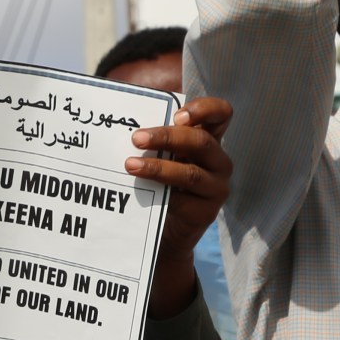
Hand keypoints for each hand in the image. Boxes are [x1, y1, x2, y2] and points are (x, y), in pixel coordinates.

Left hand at [129, 96, 233, 318]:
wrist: (165, 230)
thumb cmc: (159, 182)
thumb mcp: (160, 156)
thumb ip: (154, 138)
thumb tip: (118, 118)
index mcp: (209, 138)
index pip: (221, 113)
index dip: (204, 109)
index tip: (178, 115)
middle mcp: (218, 160)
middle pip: (201, 141)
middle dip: (167, 137)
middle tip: (136, 138)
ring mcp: (216, 186)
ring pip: (190, 172)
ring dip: (158, 168)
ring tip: (129, 166)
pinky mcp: (208, 210)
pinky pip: (182, 199)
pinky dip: (159, 192)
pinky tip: (140, 191)